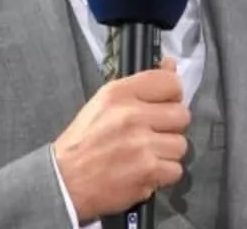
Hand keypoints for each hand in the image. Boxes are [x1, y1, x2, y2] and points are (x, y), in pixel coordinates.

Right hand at [54, 56, 189, 222]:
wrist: (65, 182)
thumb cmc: (84, 142)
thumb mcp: (104, 103)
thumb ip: (140, 85)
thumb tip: (171, 64)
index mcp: (118, 93)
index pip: (170, 82)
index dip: (173, 95)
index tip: (165, 104)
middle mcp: (132, 115)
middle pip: (181, 115)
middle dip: (170, 127)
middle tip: (153, 135)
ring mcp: (142, 144)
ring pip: (181, 145)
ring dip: (167, 153)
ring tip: (146, 156)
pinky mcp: (148, 171)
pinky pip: (176, 170)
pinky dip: (163, 174)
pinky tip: (145, 172)